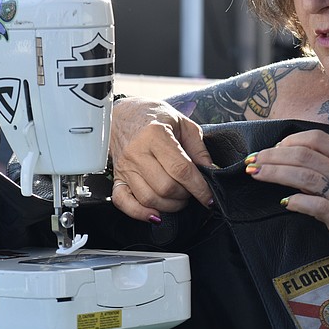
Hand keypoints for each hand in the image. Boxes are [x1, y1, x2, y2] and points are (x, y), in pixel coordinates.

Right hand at [108, 97, 214, 221]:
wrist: (123, 114)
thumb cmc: (155, 117)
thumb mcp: (183, 124)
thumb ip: (198, 148)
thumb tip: (211, 172)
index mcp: (155, 134)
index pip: (181, 169)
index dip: (199, 187)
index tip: (209, 197)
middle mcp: (137, 151)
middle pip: (165, 187)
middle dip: (185, 196)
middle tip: (192, 192)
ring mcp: (125, 166)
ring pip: (149, 198)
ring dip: (169, 206)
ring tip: (179, 198)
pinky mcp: (117, 177)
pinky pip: (123, 202)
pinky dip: (140, 213)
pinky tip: (155, 214)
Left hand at [246, 130, 328, 271]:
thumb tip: (310, 170)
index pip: (317, 138)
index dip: (289, 141)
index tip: (273, 148)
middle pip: (303, 155)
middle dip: (272, 156)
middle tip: (251, 161)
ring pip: (306, 175)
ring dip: (276, 172)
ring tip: (255, 174)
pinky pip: (319, 207)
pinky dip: (298, 202)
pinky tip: (283, 202)